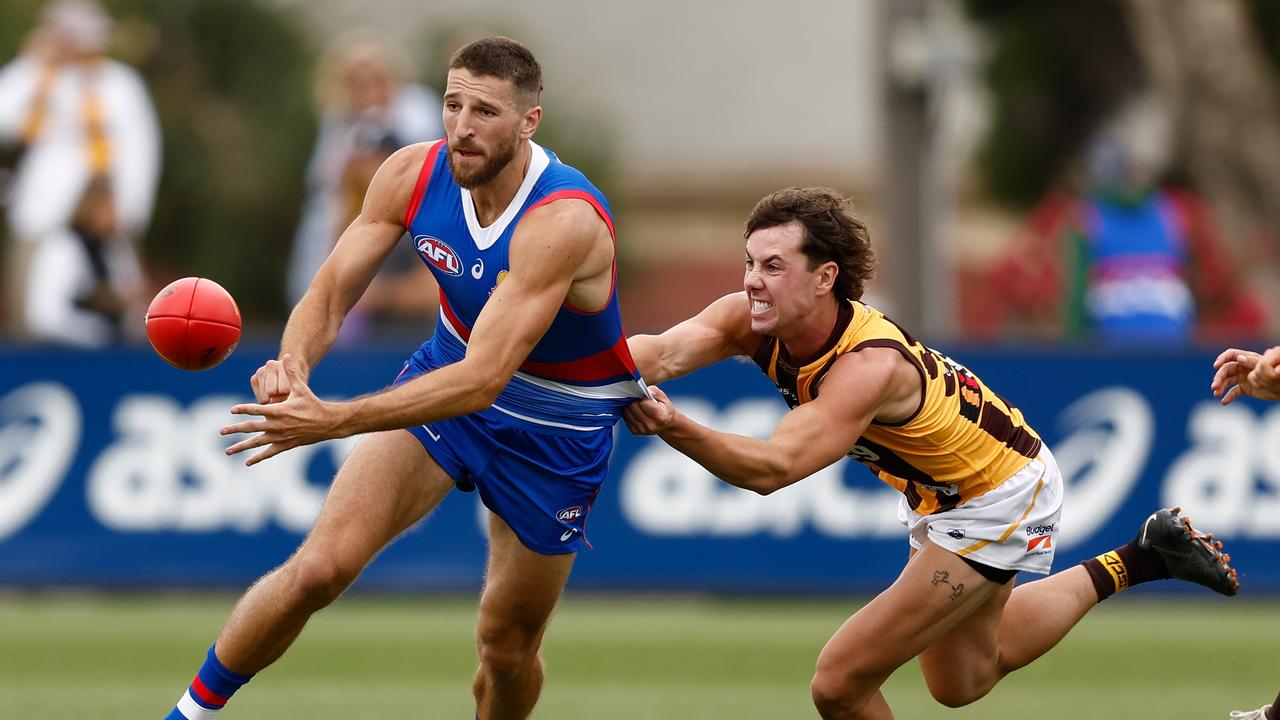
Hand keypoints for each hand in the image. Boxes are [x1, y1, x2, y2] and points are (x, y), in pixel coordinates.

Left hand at [221, 354, 347, 465]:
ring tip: (227, 451)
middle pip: (251, 428)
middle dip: (235, 429)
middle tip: (221, 431)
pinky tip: (247, 462)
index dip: (243, 409)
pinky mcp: (286, 445)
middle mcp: (277, 425)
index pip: (257, 409)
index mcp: (279, 410)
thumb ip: (291, 372)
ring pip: (257, 443)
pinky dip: (258, 457)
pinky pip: (269, 452)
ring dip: (241, 447)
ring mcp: (281, 437)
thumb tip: (287, 355)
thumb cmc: (313, 404)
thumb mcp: (301, 388)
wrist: (328, 423)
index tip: (232, 410)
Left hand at [623, 386, 677, 435]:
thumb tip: (646, 390)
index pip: (644, 402)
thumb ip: (655, 392)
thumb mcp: (664, 398)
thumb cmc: (664, 409)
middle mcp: (651, 426)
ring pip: (627, 411)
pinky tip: (636, 412)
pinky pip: (625, 417)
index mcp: (661, 417)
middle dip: (637, 401)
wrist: (665, 424)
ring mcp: (642, 430)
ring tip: (639, 407)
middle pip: (634, 406)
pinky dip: (629, 413)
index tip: (648, 398)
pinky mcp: (635, 431)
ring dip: (631, 407)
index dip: (644, 397)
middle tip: (642, 401)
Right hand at [1212, 346, 1279, 403]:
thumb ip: (1252, 361)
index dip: (1222, 359)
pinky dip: (1228, 397)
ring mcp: (1242, 378)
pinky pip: (1234, 392)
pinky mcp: (1244, 389)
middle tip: (1214, 386)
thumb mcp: (1264, 365)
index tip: (1216, 366)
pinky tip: (1224, 402)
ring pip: (1227, 381)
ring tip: (1216, 394)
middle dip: (1218, 378)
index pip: (1230, 355)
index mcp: (1247, 358)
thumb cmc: (1275, 371)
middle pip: (1225, 370)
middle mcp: (1242, 367)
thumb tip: (1239, 359)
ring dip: (1220, 387)